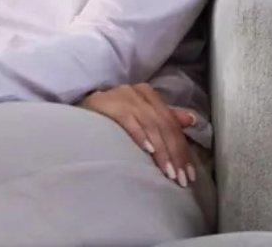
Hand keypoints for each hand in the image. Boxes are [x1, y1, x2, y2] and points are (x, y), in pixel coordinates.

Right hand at [81, 83, 198, 186]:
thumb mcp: (141, 116)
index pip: (171, 124)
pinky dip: (140, 135)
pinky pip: (129, 121)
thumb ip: (165, 118)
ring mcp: (124, 96)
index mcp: (149, 94)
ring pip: (151, 125)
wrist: (80, 111)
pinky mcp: (108, 103)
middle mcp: (139, 92)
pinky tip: (148, 150)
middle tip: (181, 179)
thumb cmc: (111, 117)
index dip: (183, 149)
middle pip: (164, 125)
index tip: (190, 175)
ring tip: (169, 172)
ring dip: (162, 151)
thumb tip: (192, 120)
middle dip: (175, 154)